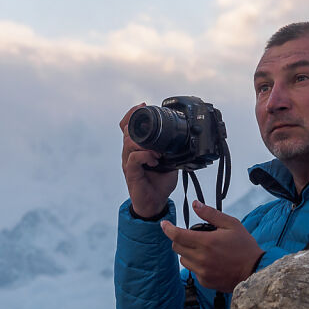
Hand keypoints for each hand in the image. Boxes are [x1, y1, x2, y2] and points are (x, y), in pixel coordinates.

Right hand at [120, 103, 178, 217]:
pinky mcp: (130, 172)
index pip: (128, 126)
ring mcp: (128, 162)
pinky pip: (133, 158)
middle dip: (137, 123)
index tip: (143, 105)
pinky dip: (145, 156)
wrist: (154, 204)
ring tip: (158, 151)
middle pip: (126, 130)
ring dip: (145, 143)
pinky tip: (154, 160)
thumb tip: (182, 139)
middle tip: (151, 124)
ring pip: (129, 142)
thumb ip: (170, 150)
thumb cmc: (159, 184)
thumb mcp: (169, 162)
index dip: (132, 114)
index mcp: (137, 148)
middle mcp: (130, 153)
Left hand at [161, 201, 263, 292]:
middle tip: (192, 237)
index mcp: (206, 242)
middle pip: (176, 247)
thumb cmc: (245, 246)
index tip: (164, 224)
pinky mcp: (205, 281)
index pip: (177, 235)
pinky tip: (210, 262)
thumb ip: (211, 214)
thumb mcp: (231, 224)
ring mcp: (202, 272)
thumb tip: (196, 204)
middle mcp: (201, 258)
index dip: (167, 228)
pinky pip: (193, 271)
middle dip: (180, 239)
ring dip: (188, 253)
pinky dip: (197, 265)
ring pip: (183, 260)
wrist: (255, 271)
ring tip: (204, 250)